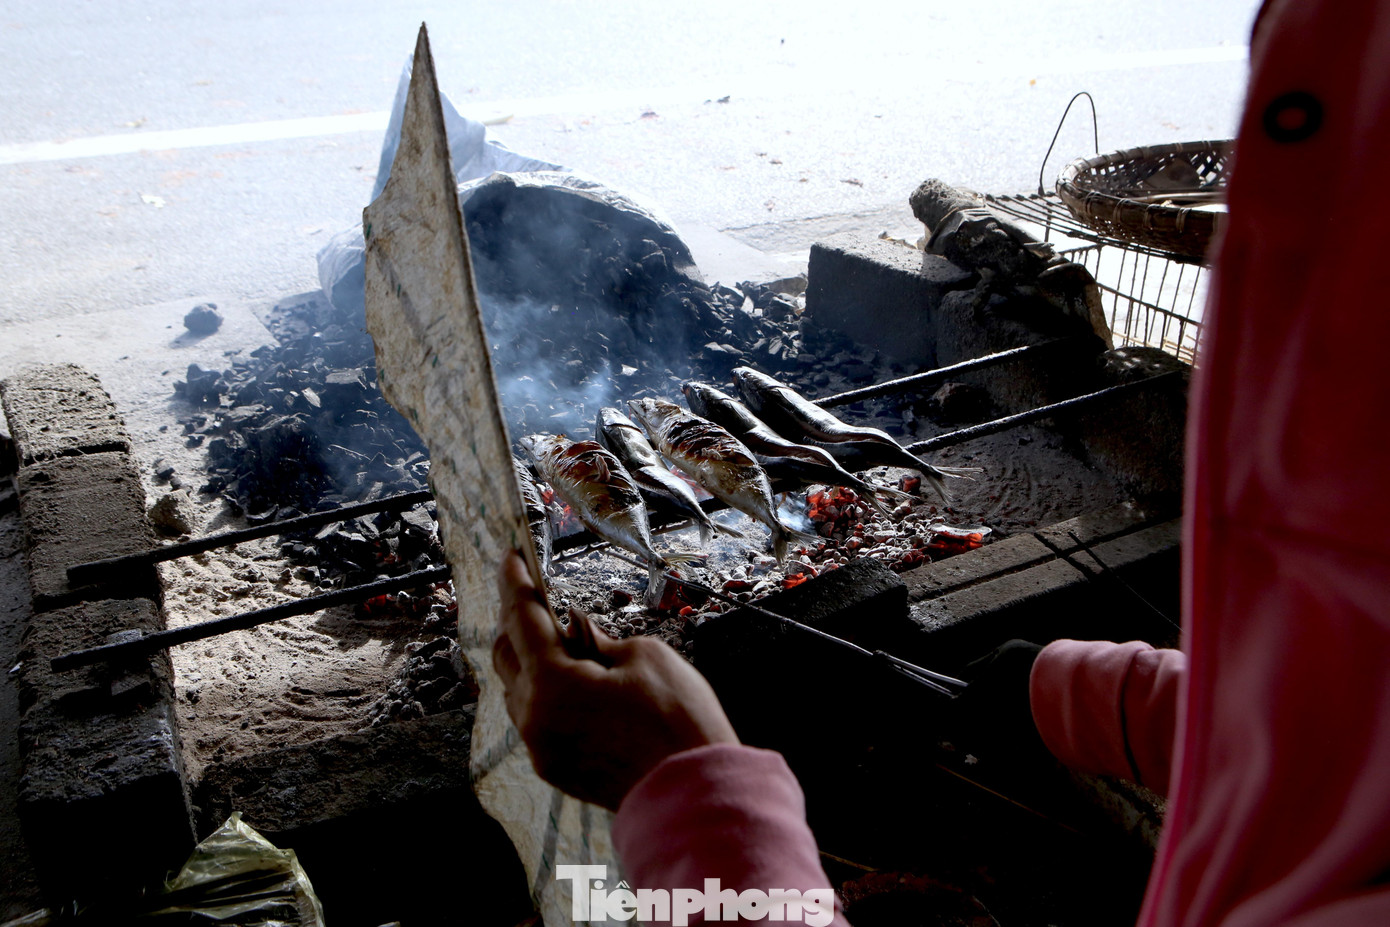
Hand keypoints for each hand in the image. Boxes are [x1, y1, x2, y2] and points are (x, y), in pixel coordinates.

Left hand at [492, 550, 738, 810]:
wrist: (695, 794)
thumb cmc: (678, 720)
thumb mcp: (646, 657)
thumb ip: (600, 638)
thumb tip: (577, 633)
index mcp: (551, 685)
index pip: (522, 620)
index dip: (516, 583)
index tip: (511, 556)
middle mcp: (534, 719)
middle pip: (508, 656)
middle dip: (518, 622)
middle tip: (540, 597)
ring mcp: (542, 749)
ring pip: (518, 690)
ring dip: (532, 660)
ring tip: (564, 641)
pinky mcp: (556, 769)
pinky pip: (536, 719)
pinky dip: (546, 692)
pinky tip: (575, 682)